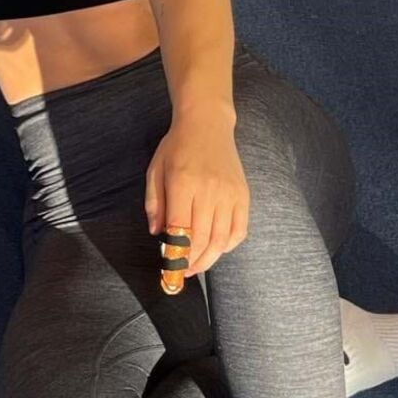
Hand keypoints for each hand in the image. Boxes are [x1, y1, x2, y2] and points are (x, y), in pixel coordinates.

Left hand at [145, 113, 248, 276]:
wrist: (207, 125)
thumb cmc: (177, 148)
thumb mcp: (155, 171)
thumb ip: (155, 204)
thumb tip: (158, 234)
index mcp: (183, 183)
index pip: (181, 230)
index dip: (175, 254)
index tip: (168, 267)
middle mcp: (209, 190)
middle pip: (203, 240)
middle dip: (191, 263)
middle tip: (181, 272)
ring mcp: (229, 193)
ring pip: (222, 240)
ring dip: (209, 259)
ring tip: (197, 266)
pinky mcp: (243, 195)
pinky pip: (239, 230)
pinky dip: (229, 246)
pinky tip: (217, 249)